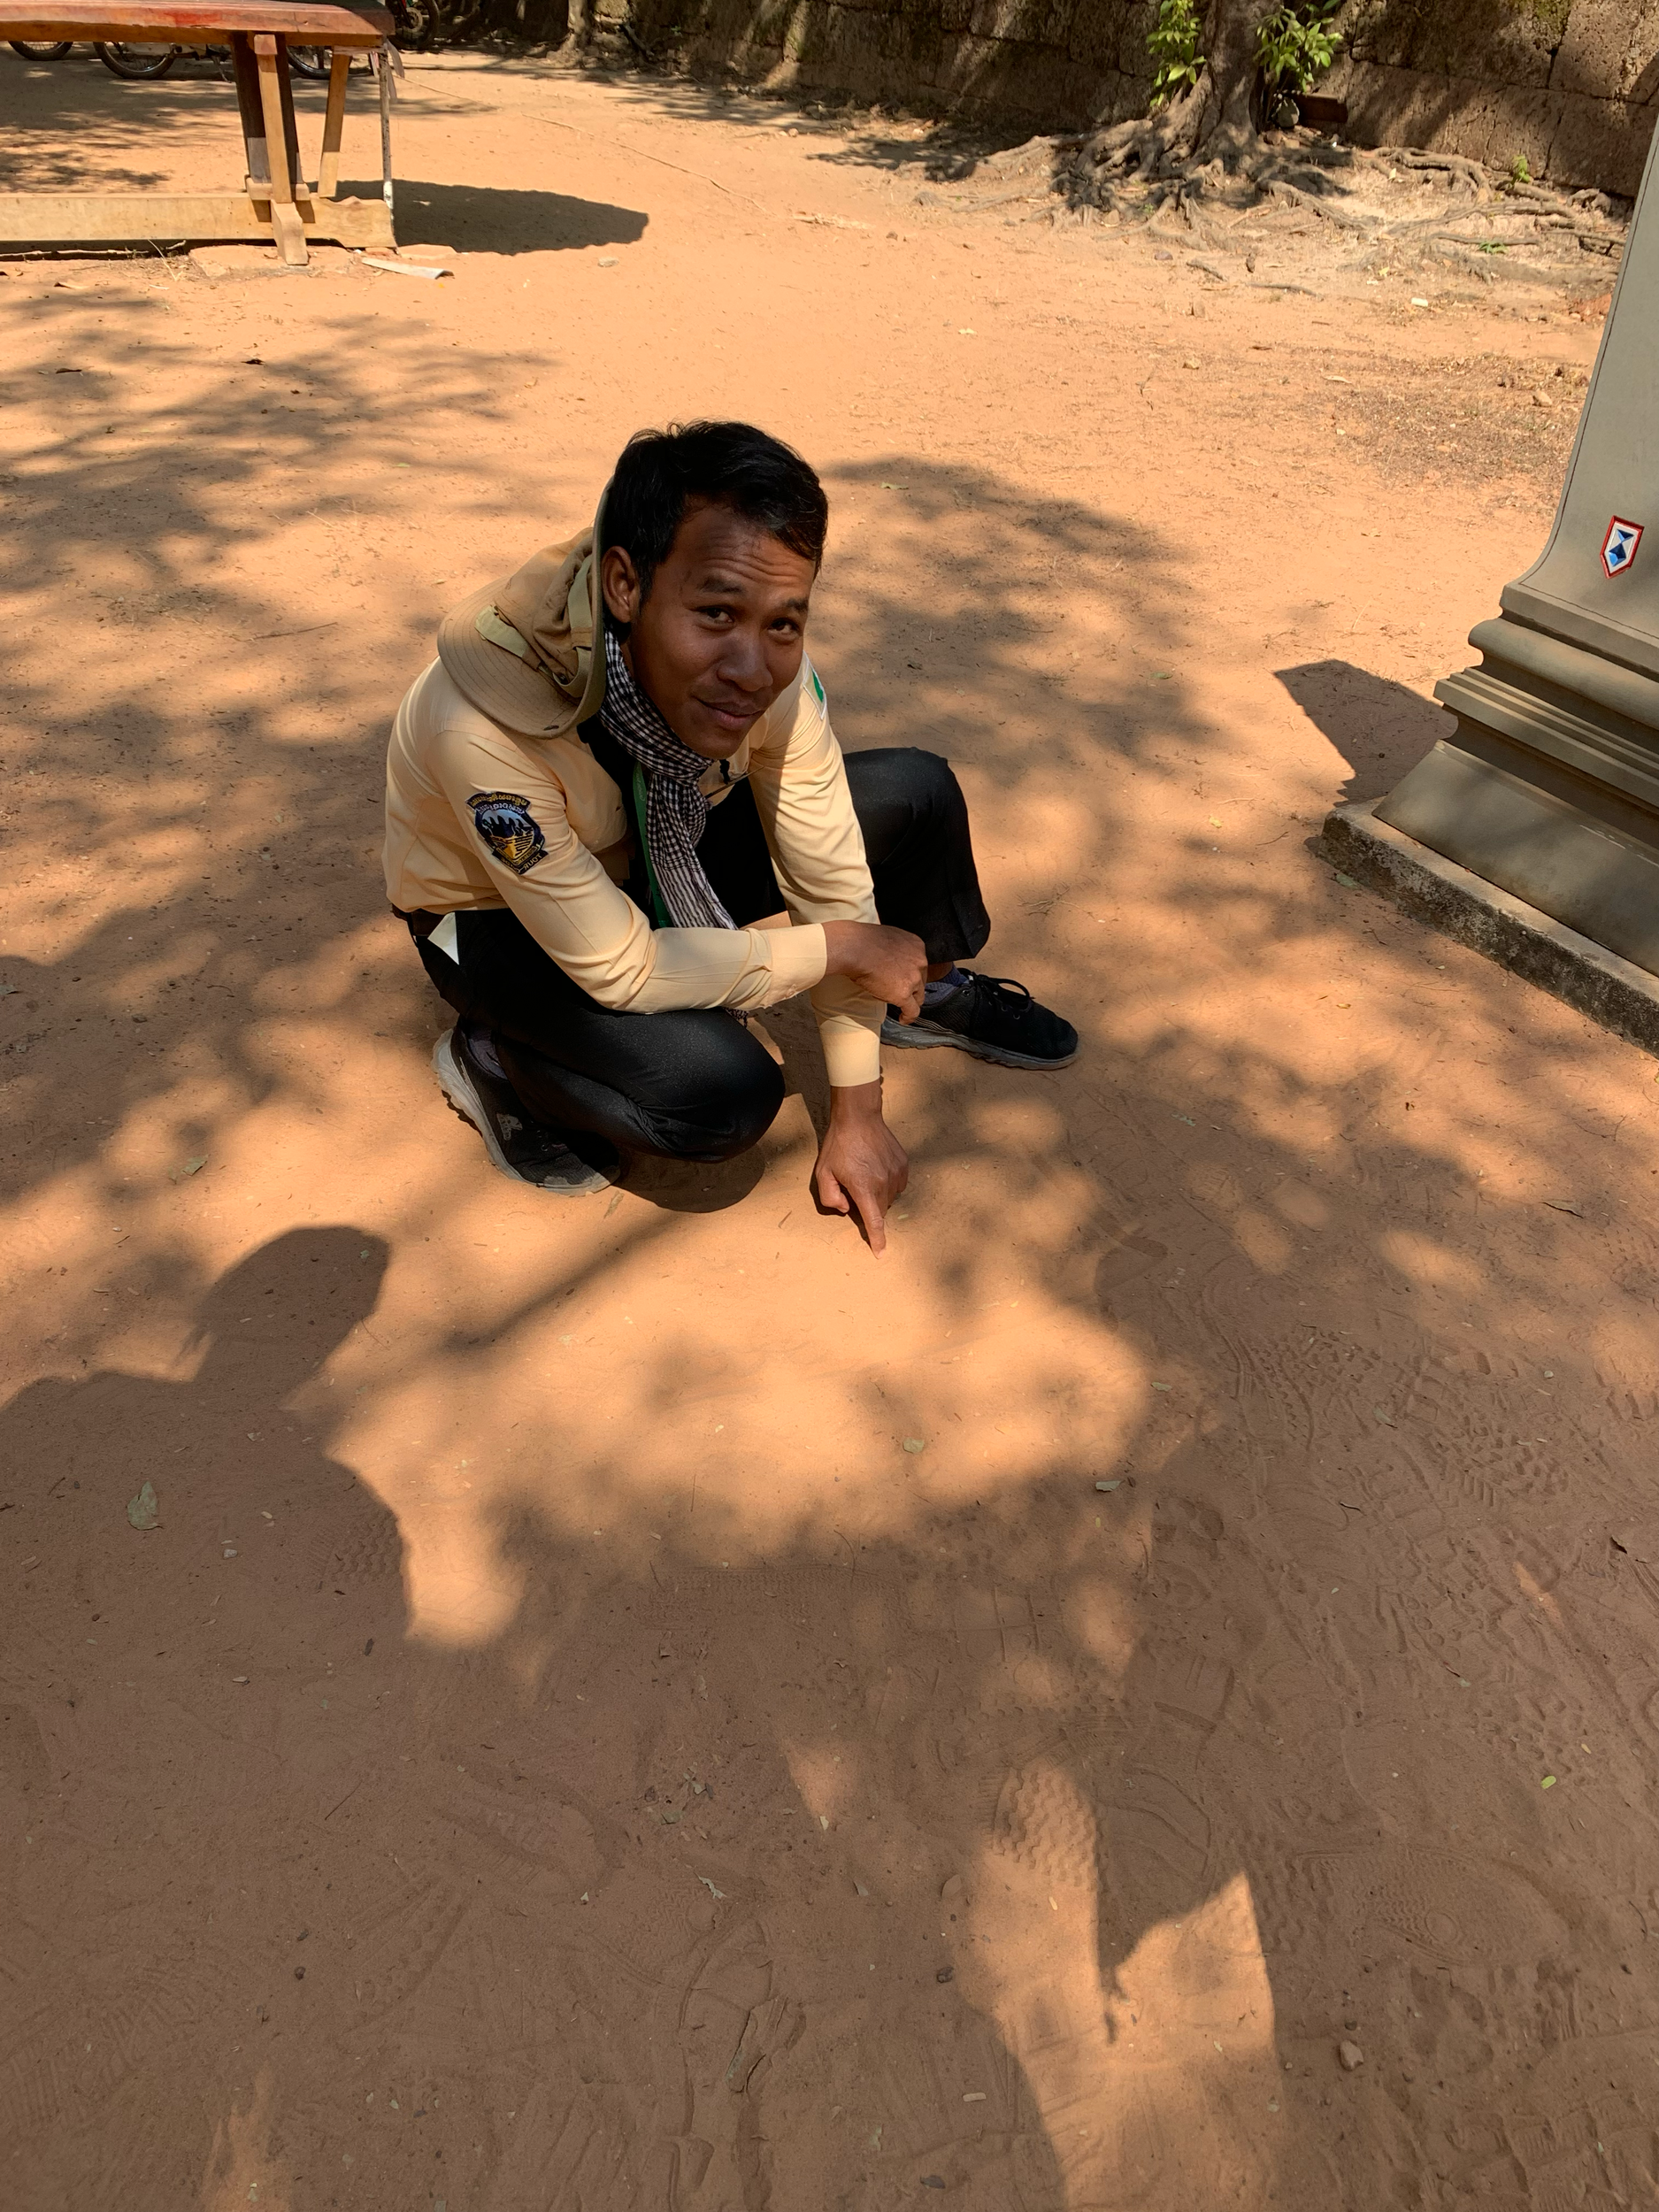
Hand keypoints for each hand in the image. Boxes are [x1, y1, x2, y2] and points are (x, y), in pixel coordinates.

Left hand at [814, 1081, 907, 1255]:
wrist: (859, 1117)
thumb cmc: (839, 1145)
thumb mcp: (823, 1172)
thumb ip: (830, 1197)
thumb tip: (847, 1209)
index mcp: (864, 1187)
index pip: (874, 1221)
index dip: (877, 1239)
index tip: (881, 1254)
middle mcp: (884, 1182)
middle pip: (880, 1210)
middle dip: (868, 1207)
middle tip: (854, 1187)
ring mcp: (897, 1173)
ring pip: (889, 1197)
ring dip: (878, 1194)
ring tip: (865, 1173)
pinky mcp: (903, 1164)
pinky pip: (897, 1184)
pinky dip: (887, 1183)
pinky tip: (876, 1168)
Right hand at [821, 919, 926, 1022]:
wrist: (855, 948)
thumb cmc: (862, 940)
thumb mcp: (887, 938)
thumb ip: (895, 949)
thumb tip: (889, 959)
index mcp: (917, 945)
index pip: (919, 965)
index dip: (911, 973)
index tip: (905, 979)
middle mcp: (920, 961)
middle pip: (921, 980)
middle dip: (911, 987)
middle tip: (900, 992)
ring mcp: (913, 979)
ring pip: (918, 996)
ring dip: (910, 1001)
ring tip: (902, 1007)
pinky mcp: (904, 994)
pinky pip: (912, 1011)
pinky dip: (908, 1017)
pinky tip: (903, 1019)